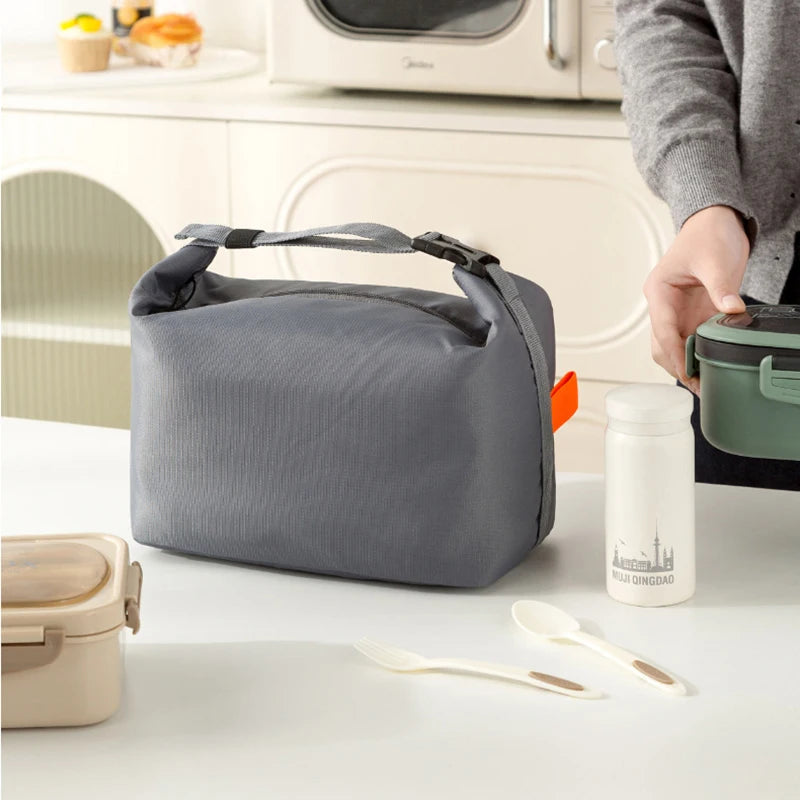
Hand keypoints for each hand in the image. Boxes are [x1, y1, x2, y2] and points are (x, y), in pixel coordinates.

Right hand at [643, 205, 749, 392]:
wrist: (717, 223)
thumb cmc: (707, 235)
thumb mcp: (714, 260)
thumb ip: (720, 287)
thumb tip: (731, 310)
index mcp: (659, 291)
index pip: (662, 330)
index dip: (674, 353)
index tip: (686, 372)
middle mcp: (664, 305)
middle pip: (661, 345)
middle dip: (676, 366)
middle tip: (698, 385)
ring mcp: (677, 312)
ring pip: (672, 347)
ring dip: (685, 364)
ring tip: (704, 382)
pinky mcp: (692, 314)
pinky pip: (690, 341)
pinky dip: (697, 355)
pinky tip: (710, 367)